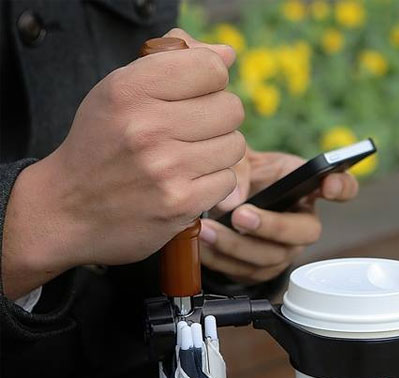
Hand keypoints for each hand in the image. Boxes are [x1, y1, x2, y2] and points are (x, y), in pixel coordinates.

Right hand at [2, 29, 243, 298]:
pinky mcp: (180, 202)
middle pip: (231, 109)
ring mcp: (165, 167)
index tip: (195, 94)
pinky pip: (228, 180)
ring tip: (189, 157)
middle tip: (193, 130)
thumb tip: (228, 54)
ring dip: (218, 152)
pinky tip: (188, 182)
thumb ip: (173, 63)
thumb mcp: (120, 91)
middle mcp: (147, 126)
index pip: (211, 69)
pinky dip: (214, 182)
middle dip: (218, 118)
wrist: (68, 207)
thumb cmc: (103, 142)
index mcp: (130, 89)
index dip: (211, 82)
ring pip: (235, 145)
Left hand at [198, 148, 358, 284]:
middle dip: (272, 226)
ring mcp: (286, 250)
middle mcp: (303, 222)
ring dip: (236, 245)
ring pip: (271, 257)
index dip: (342, 188)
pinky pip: (246, 272)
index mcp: (306, 188)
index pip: (343, 187)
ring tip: (207, 228)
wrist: (217, 203)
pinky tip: (202, 244)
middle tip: (241, 215)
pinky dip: (220, 259)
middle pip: (306, 232)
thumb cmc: (240, 176)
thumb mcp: (239, 159)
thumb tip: (233, 201)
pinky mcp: (263, 270)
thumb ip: (238, 168)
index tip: (327, 185)